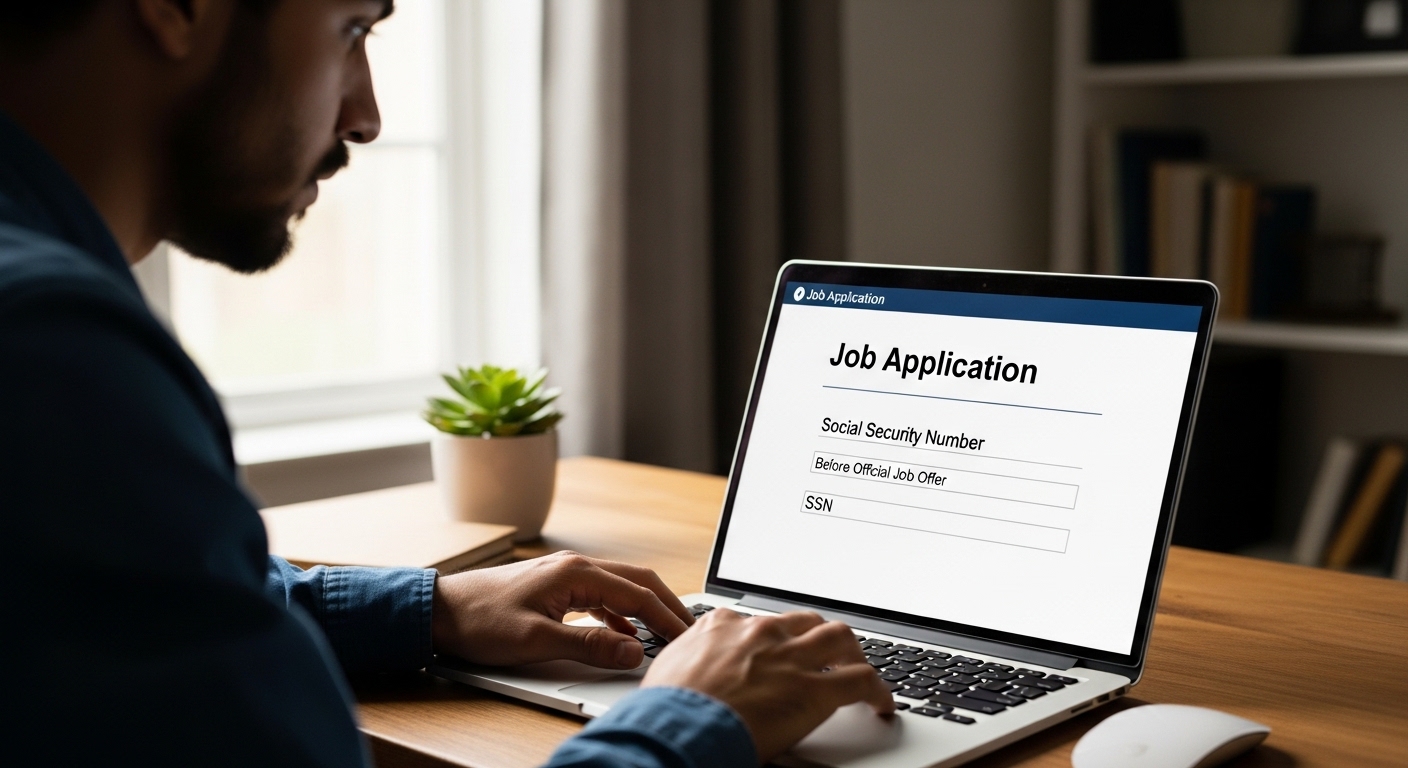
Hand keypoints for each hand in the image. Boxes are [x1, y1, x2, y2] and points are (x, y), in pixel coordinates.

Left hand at [431, 551, 693, 668]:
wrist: (441, 611)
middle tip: (690, 629)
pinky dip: (620, 612)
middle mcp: (575, 566)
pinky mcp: (555, 586)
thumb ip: (589, 646)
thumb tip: (632, 650)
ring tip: (665, 631)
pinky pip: (601, 595)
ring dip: (645, 608)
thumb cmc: (481, 621)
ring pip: (620, 586)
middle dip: (667, 605)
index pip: (638, 594)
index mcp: (576, 573)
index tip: (687, 638)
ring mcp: (565, 574)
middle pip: (637, 581)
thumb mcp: (537, 641)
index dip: (667, 618)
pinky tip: (623, 632)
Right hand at [641, 609, 894, 762]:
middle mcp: (762, 632)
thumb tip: (689, 666)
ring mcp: (791, 658)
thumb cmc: (667, 708)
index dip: (776, 637)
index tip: (780, 650)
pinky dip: (878, 691)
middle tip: (828, 655)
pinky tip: (881, 704)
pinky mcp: (814, 690)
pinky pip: (861, 680)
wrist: (678, 727)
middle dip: (820, 636)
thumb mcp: (670, 667)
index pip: (761, 621)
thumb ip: (691, 657)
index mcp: (724, 625)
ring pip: (840, 636)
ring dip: (853, 653)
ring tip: (858, 669)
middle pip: (806, 619)